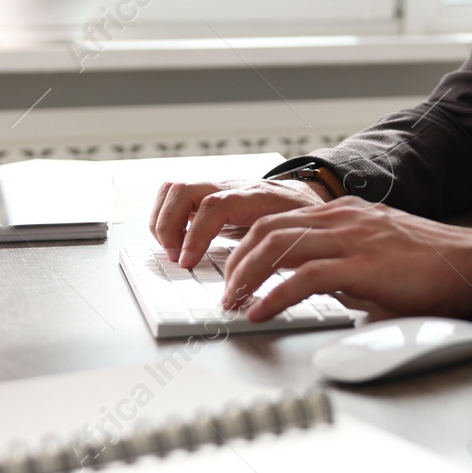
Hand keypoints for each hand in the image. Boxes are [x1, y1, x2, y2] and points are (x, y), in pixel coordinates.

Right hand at [150, 178, 327, 267]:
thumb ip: (278, 252)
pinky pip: (176, 197)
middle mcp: (232, 187)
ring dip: (162, 221)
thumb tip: (261, 285)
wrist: (308, 193)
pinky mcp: (208, 195)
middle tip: (177, 258)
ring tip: (172, 251)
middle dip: (169, 226)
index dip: (197, 234)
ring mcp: (217, 188)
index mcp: (257, 197)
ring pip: (174, 188)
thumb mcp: (298, 234)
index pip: (217, 205)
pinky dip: (166, 218)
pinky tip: (176, 243)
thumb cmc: (303, 216)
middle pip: (184, 189)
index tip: (187, 262)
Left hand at [221, 197, 471, 322]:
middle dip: (236, 261)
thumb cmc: (429, 267)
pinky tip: (261, 312)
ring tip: (235, 302)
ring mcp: (352, 239)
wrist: (471, 265)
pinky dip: (274, 296)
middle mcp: (342, 219)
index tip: (234, 273)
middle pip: (267, 228)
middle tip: (226, 291)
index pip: (277, 219)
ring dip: (246, 277)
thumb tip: (307, 287)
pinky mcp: (363, 265)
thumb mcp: (374, 256)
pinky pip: (304, 277)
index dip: (246, 246)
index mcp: (343, 214)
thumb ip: (340, 263)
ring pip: (278, 246)